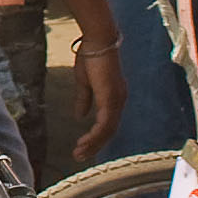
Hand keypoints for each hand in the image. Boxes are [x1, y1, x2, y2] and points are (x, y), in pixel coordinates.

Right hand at [69, 36, 125, 163]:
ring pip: (108, 131)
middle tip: (78, 157)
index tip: (81, 146)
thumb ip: (84, 99)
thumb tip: (80, 116)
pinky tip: (85, 142)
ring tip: (78, 153)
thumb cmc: (90, 56)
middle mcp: (118, 101)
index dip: (95, 137)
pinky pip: (105, 123)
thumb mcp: (84, 82)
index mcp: (113, 97)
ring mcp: (116, 100)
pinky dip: (95, 135)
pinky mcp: (111, 98)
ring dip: (93, 144)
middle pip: (109, 131)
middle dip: (94, 146)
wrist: (97, 40)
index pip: (107, 123)